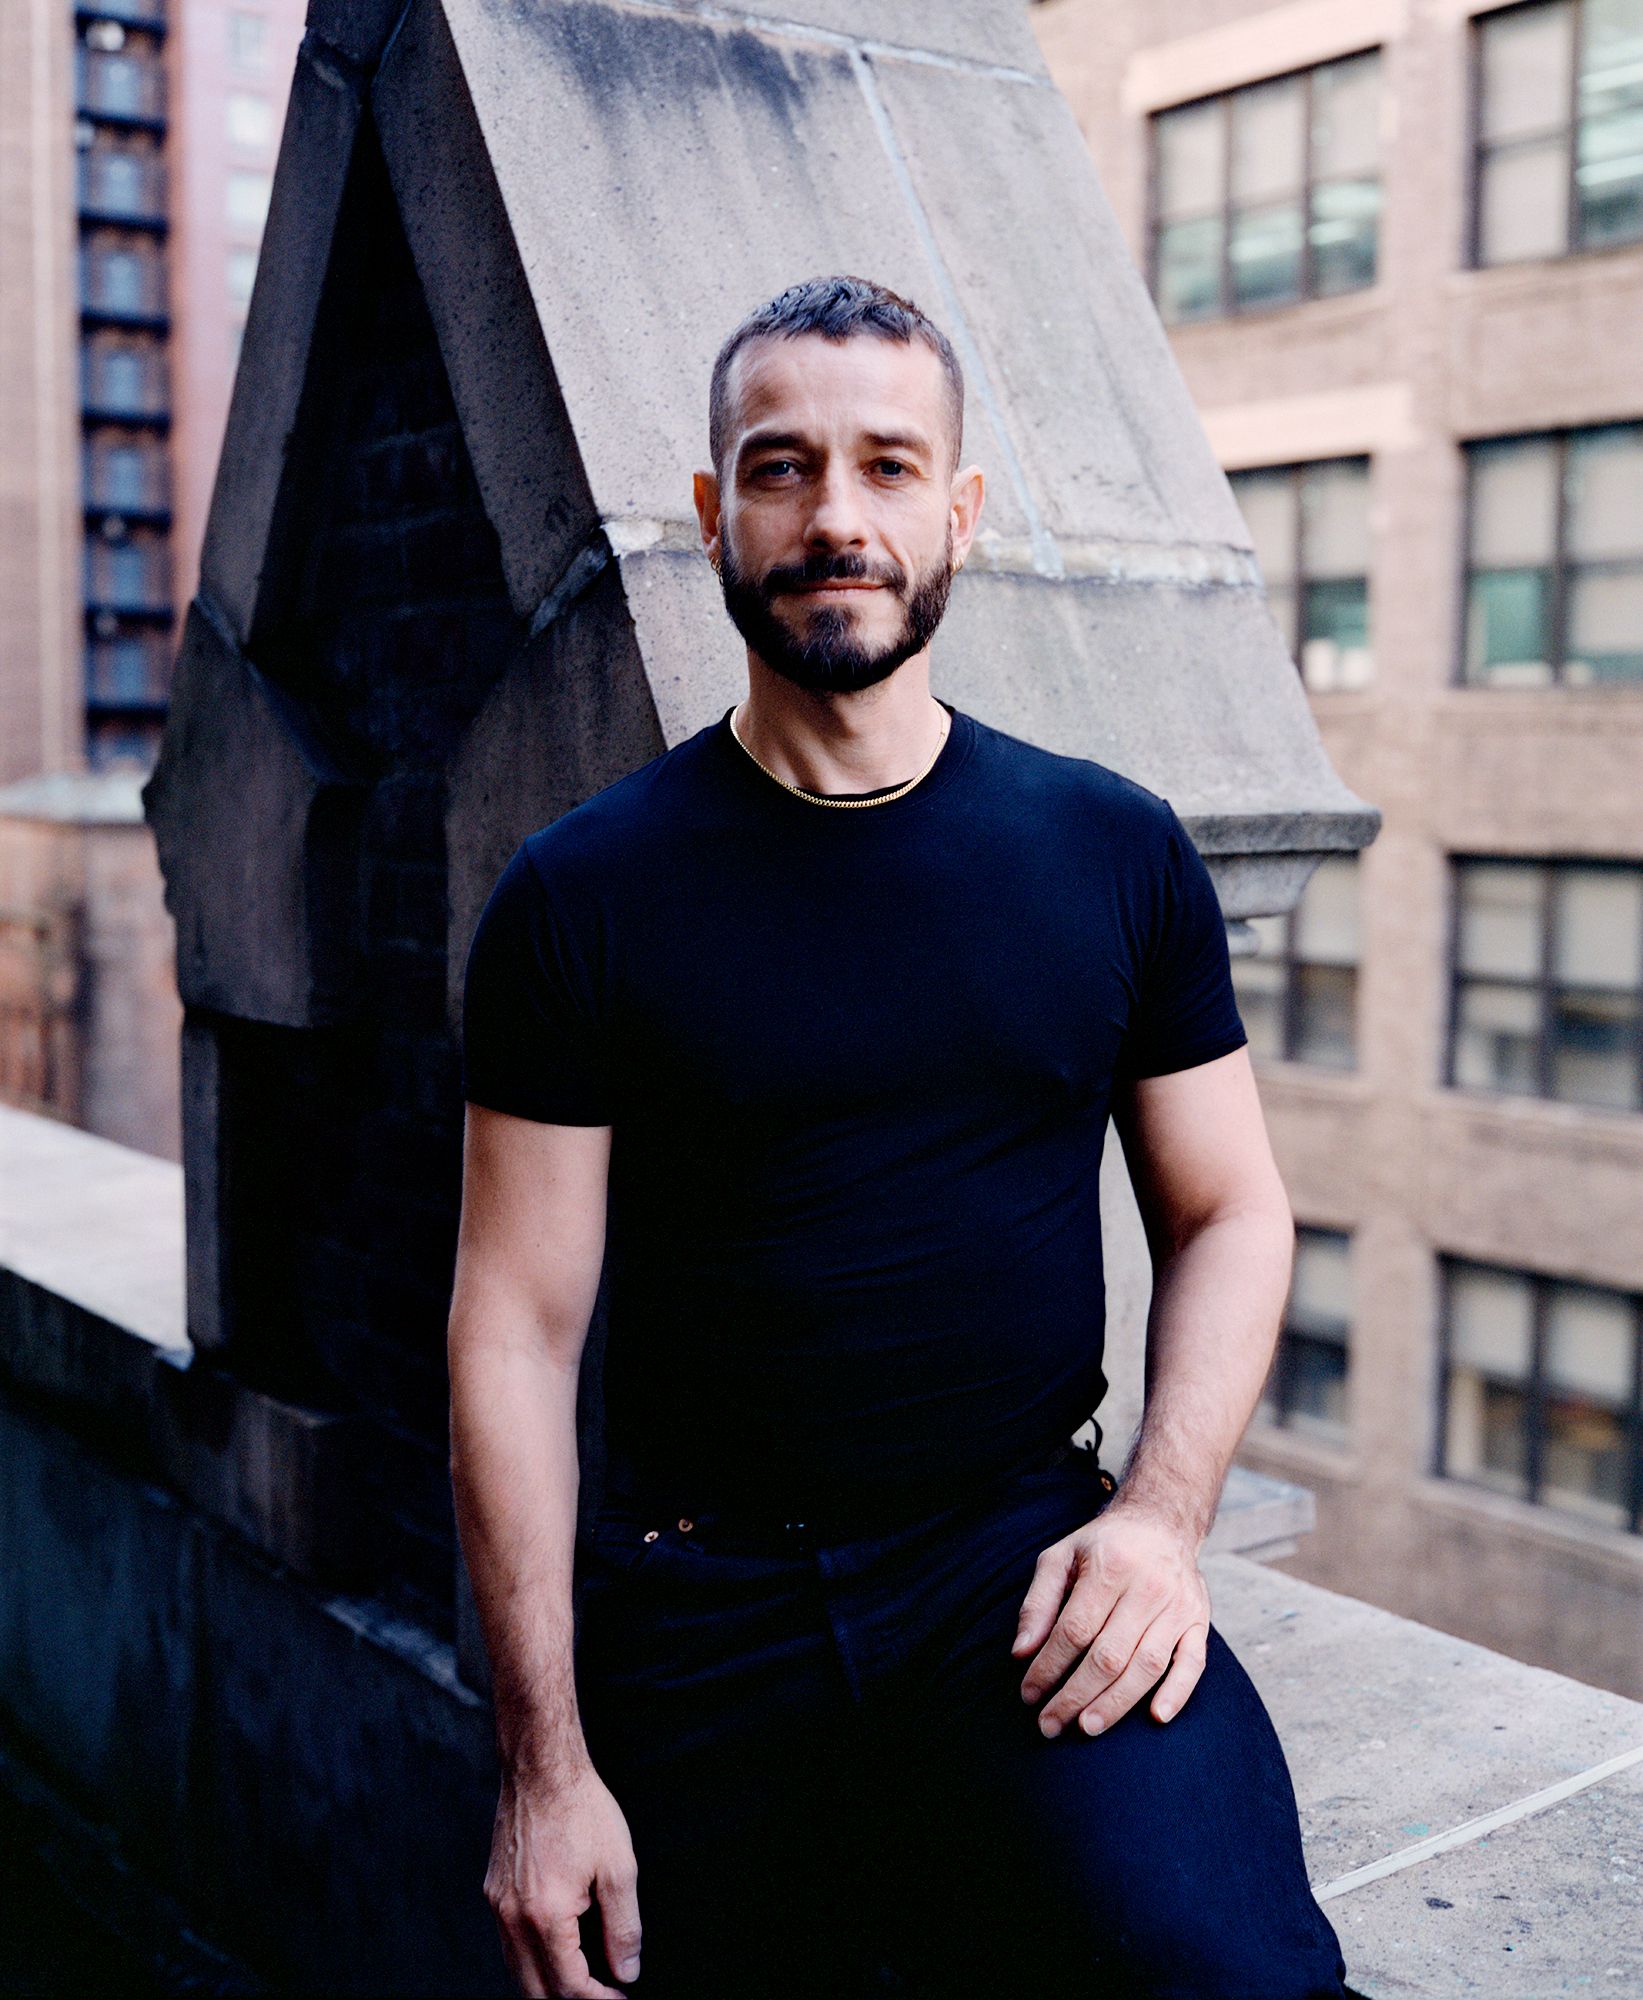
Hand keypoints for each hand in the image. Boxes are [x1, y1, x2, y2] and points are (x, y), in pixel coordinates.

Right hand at [485, 1758, 641, 1996]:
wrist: (541, 1768)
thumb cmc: (581, 1808)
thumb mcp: (618, 1867)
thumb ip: (624, 1927)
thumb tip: (627, 1971)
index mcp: (545, 1915)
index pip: (568, 1986)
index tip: (620, 1996)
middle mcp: (513, 1918)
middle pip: (535, 1992)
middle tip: (602, 1993)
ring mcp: (498, 1906)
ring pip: (517, 1972)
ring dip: (548, 1984)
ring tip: (583, 1976)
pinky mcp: (493, 1892)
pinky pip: (509, 1945)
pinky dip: (531, 1960)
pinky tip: (557, 1948)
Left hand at [1011, 1498, 1210, 1737]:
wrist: (1161, 1522)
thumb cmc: (1103, 1546)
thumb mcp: (1061, 1558)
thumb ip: (1038, 1603)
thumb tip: (1021, 1652)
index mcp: (1109, 1567)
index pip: (1075, 1629)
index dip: (1049, 1666)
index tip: (1029, 1695)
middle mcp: (1147, 1587)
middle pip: (1109, 1655)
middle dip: (1075, 1695)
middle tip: (1050, 1725)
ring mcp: (1177, 1606)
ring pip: (1146, 1666)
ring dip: (1115, 1703)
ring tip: (1086, 1727)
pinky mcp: (1198, 1620)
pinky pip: (1193, 1663)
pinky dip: (1177, 1692)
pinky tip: (1156, 1717)